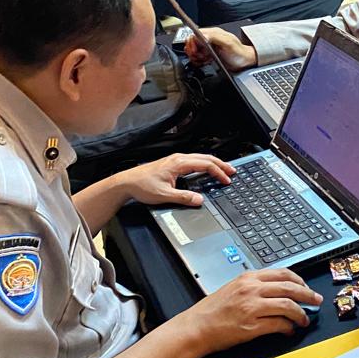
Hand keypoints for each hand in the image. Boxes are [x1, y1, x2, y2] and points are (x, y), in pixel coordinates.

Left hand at [118, 153, 236, 207]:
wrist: (126, 183)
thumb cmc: (142, 186)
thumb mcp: (164, 195)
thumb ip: (184, 197)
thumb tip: (199, 199)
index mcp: (179, 163)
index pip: (205, 164)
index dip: (218, 172)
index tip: (226, 180)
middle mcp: (178, 159)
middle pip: (205, 158)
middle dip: (221, 164)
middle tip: (232, 171)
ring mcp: (175, 160)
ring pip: (200, 158)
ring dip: (213, 163)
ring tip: (223, 169)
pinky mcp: (172, 164)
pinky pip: (193, 160)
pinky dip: (204, 164)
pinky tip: (206, 170)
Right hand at [183, 268, 323, 354]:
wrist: (196, 327)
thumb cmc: (213, 310)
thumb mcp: (234, 287)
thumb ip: (255, 285)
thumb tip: (279, 290)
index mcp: (249, 277)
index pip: (283, 273)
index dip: (300, 281)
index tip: (307, 288)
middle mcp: (252, 289)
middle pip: (290, 288)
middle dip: (307, 295)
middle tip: (316, 301)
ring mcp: (252, 307)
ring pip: (287, 306)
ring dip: (300, 314)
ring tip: (304, 320)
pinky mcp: (251, 326)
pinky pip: (278, 324)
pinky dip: (288, 327)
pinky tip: (289, 330)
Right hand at [185, 27, 256, 70]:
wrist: (244, 62)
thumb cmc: (239, 53)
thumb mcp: (228, 43)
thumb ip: (215, 37)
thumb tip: (203, 35)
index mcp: (213, 33)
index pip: (194, 34)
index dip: (193, 44)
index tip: (196, 51)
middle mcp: (209, 39)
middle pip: (191, 43)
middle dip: (194, 52)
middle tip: (201, 56)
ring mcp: (208, 47)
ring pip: (193, 51)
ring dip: (196, 57)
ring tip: (204, 59)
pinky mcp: (208, 55)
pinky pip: (197, 57)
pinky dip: (199, 61)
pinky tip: (205, 62)